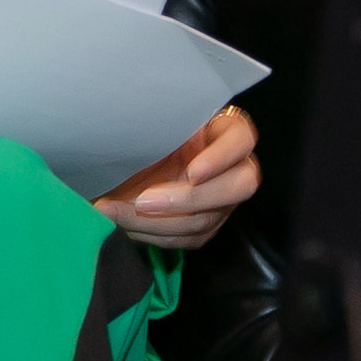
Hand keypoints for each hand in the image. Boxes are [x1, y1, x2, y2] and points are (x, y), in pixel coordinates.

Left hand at [93, 104, 259, 249]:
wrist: (123, 164)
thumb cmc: (138, 133)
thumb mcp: (148, 123)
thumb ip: (153, 124)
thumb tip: (133, 129)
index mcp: (220, 130)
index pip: (241, 139)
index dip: (222, 157)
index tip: (192, 171)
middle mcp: (229, 166)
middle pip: (238, 187)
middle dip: (189, 199)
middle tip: (143, 200)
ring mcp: (220, 198)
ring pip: (207, 219)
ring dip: (160, 221)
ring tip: (119, 213)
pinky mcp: (205, 223)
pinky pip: (190, 237)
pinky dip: (156, 234)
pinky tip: (125, 224)